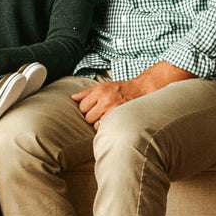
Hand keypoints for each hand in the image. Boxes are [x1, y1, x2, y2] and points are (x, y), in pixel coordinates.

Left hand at [73, 62, 193, 127]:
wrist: (142, 90)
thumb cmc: (121, 89)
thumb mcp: (103, 86)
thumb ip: (87, 92)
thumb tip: (72, 97)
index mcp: (99, 91)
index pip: (82, 105)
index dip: (86, 109)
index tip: (92, 108)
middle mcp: (105, 100)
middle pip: (87, 116)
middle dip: (91, 117)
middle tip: (100, 114)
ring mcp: (112, 110)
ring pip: (95, 124)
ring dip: (98, 123)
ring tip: (106, 118)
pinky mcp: (119, 117)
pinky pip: (104, 128)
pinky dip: (106, 127)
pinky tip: (111, 123)